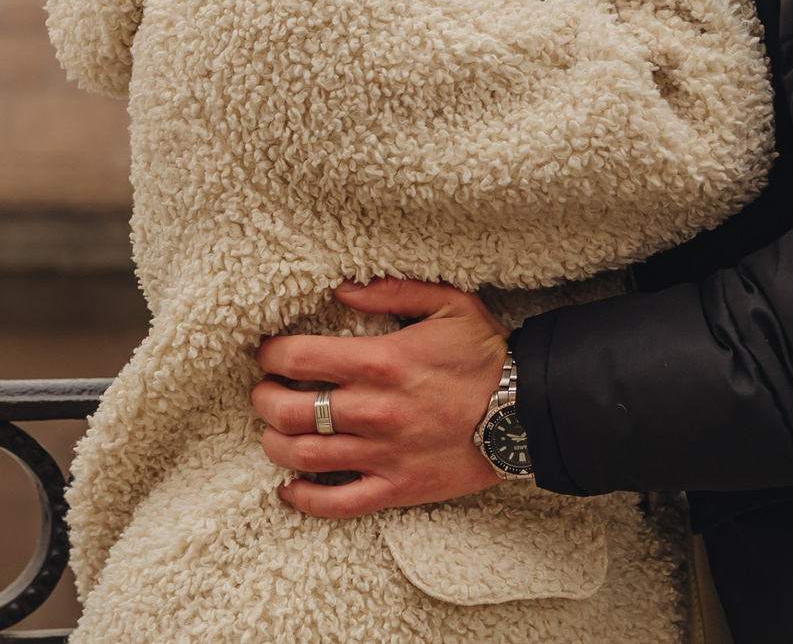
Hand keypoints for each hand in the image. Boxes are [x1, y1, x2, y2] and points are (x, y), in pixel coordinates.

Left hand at [251, 280, 507, 519]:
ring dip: (274, 445)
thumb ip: (391, 292)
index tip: (267, 354)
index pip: (298, 357)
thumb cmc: (487, 355)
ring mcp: (382, 454)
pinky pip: (338, 503)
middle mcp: (373, 410)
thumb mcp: (448, 303)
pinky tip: (289, 489)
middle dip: (263, 400)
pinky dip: (304, 500)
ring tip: (273, 433)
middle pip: (287, 410)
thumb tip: (342, 289)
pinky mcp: (397, 489)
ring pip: (302, 457)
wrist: (529, 412)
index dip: (271, 354)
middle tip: (263, 392)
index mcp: (380, 361)